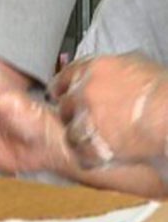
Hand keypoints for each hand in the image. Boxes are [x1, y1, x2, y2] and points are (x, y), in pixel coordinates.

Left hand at [50, 54, 167, 167]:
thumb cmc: (164, 90)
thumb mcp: (137, 64)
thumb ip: (114, 67)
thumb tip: (110, 70)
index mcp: (93, 68)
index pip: (63, 78)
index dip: (63, 89)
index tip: (62, 96)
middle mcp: (85, 91)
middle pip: (64, 106)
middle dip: (73, 115)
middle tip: (87, 121)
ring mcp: (87, 117)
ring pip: (70, 131)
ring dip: (81, 137)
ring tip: (98, 141)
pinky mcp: (94, 142)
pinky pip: (81, 153)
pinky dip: (90, 157)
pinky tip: (102, 155)